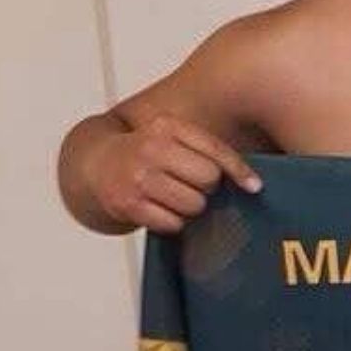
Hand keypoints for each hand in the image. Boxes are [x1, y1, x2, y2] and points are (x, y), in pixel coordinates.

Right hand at [86, 114, 261, 233]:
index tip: (254, 186)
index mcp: (167, 126)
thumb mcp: (172, 136)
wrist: (95, 164)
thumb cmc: (147, 153)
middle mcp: (151, 148)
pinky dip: (172, 222)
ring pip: (194, 204)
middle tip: (192, 185)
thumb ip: (205, 149)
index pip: (215, 150)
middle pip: (208, 179)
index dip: (239, 171)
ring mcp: (138, 176)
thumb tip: (252, 182)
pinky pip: (173, 223)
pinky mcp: (128, 203)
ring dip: (191, 207)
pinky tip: (161, 209)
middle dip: (207, 188)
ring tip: (175, 197)